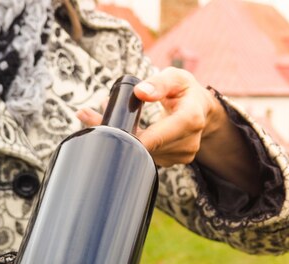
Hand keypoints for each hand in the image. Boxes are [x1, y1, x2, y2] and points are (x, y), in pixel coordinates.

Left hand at [77, 67, 260, 194]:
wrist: (201, 109)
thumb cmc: (185, 90)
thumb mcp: (176, 77)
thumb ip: (159, 83)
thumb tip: (141, 92)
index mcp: (191, 119)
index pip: (159, 136)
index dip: (135, 139)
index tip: (110, 132)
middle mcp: (188, 142)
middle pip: (147, 146)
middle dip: (118, 133)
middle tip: (87, 115)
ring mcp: (181, 155)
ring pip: (144, 153)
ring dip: (123, 138)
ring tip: (103, 117)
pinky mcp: (173, 161)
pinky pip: (147, 156)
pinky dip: (133, 144)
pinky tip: (123, 131)